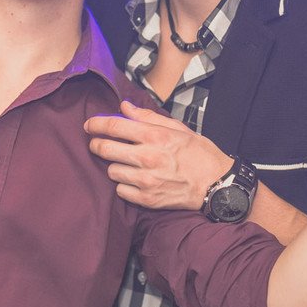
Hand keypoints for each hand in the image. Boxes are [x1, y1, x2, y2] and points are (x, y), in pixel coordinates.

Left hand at [84, 100, 233, 209]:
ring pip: (111, 171)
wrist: (217, 185)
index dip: (96, 124)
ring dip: (114, 165)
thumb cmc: (199, 154)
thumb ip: (147, 117)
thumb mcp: (177, 129)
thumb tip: (124, 107)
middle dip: (97, 144)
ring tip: (125, 163)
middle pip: (105, 148)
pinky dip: (123, 185)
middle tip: (98, 143)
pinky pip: (120, 191)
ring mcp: (146, 180)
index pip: (114, 126)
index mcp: (155, 136)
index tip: (89, 124)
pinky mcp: (147, 199)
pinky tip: (134, 180)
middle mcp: (147, 157)